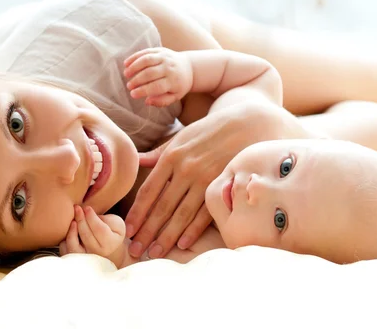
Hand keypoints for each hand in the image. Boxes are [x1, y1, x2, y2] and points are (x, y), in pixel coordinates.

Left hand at [59, 205, 125, 258]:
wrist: (107, 244)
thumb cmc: (111, 230)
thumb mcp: (116, 223)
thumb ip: (107, 219)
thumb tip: (90, 216)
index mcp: (110, 243)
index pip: (100, 229)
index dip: (92, 217)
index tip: (87, 208)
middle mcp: (98, 253)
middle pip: (86, 236)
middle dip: (81, 220)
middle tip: (77, 208)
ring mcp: (85, 257)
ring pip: (74, 246)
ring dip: (71, 232)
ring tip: (72, 221)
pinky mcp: (74, 257)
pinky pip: (65, 249)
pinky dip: (65, 240)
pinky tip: (69, 230)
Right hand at [123, 47, 192, 106]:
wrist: (189, 68)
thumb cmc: (179, 85)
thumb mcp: (175, 96)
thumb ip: (162, 101)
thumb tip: (147, 101)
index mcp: (173, 81)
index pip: (156, 86)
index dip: (143, 90)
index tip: (132, 94)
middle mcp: (169, 67)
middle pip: (150, 73)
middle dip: (137, 80)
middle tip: (129, 86)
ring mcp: (165, 57)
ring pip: (147, 60)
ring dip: (134, 67)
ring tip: (126, 74)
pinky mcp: (161, 50)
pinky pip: (146, 52)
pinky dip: (135, 57)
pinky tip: (126, 64)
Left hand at [124, 101, 306, 258]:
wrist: (248, 124)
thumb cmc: (210, 131)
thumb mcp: (182, 136)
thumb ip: (160, 152)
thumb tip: (138, 161)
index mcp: (172, 156)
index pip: (149, 191)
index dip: (137, 213)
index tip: (128, 229)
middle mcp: (185, 169)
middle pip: (161, 206)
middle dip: (147, 231)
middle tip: (135, 249)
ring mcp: (205, 179)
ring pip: (181, 214)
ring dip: (166, 237)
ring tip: (155, 253)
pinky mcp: (222, 187)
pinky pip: (204, 214)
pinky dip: (192, 231)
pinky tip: (181, 245)